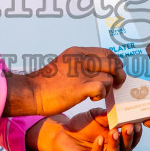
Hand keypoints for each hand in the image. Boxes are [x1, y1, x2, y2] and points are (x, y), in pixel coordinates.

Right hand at [4, 47, 125, 116]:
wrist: (31, 92)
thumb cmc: (46, 83)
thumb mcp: (64, 64)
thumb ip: (80, 64)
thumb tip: (98, 70)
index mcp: (76, 52)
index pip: (106, 52)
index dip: (115, 63)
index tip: (115, 72)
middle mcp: (80, 59)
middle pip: (112, 62)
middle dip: (119, 74)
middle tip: (116, 84)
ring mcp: (80, 73)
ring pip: (109, 76)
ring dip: (108, 87)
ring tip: (97, 93)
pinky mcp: (79, 87)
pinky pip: (102, 88)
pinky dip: (101, 94)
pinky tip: (92, 98)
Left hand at [34, 109, 142, 150]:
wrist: (60, 133)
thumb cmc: (81, 125)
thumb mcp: (96, 116)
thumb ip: (108, 115)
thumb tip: (121, 111)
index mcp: (119, 147)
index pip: (132, 142)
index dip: (136, 133)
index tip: (137, 122)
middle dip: (128, 139)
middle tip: (128, 126)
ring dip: (115, 145)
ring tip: (114, 132)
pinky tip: (99, 139)